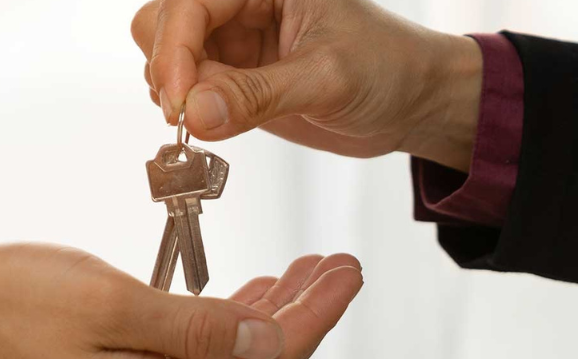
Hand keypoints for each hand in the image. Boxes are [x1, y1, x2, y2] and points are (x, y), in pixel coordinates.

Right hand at [0, 243, 361, 358]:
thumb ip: (194, 324)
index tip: (347, 274)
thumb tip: (265, 336)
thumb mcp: (111, 304)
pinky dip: (222, 331)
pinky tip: (236, 302)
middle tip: (336, 268)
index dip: (315, 316)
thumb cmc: (6, 316)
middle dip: (302, 316)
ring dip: (264, 320)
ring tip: (301, 276)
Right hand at [130, 0, 483, 170]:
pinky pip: (190, 91)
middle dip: (168, 68)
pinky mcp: (236, 78)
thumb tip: (196, 113)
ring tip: (213, 120)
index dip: (173, 50)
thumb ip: (259, 96)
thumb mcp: (328, 80)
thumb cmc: (390, 69)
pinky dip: (191, 112)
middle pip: (162, 22)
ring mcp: (235, 42)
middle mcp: (243, 5)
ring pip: (169, 58)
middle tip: (189, 115)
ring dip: (178, 93)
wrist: (415, 103)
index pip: (191, 2)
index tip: (180, 101)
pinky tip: (216, 127)